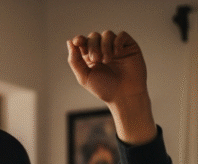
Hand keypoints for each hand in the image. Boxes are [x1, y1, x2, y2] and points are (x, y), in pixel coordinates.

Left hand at [67, 30, 155, 144]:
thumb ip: (75, 60)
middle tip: (96, 59)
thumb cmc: (104, 88)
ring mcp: (115, 47)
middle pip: (94, 36)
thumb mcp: (84, 77)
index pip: (83, 42)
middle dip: (93, 46)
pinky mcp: (129, 46)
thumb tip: (69, 42)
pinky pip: (121, 35)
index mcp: (90, 56)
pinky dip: (117, 42)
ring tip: (107, 60)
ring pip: (107, 34)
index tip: (78, 42)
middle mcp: (102, 49)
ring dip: (104, 45)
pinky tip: (117, 54)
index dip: (79, 39)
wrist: (124, 95)